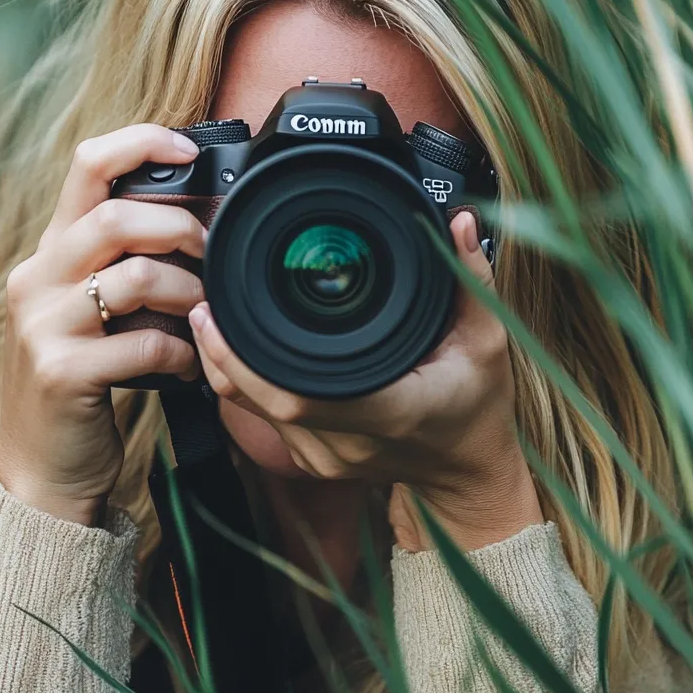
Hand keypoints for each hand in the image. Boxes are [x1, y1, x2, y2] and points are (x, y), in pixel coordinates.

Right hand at [0, 125, 206, 524]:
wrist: (41, 465)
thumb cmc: (84, 376)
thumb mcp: (94, 308)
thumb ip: (125, 263)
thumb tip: (199, 224)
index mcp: (51, 252)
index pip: (85, 166)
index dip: (139, 143)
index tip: (186, 145)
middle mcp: (37, 278)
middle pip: (115, 218)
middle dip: (180, 230)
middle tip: (208, 256)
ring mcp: (43, 325)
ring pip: (135, 276)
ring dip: (186, 293)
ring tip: (199, 316)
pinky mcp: (60, 372)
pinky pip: (143, 342)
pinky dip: (180, 352)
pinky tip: (185, 366)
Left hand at [190, 211, 541, 549]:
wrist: (468, 469)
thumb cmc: (479, 407)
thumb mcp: (488, 339)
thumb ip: (471, 278)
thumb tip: (454, 222)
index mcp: (390, 412)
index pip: (302, 395)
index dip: (250, 360)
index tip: (224, 317)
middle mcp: (348, 442)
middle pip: (262, 401)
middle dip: (223, 353)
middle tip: (204, 304)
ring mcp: (326, 456)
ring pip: (254, 413)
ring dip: (227, 366)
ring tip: (210, 318)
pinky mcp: (313, 458)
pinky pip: (264, 419)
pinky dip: (246, 383)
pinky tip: (238, 350)